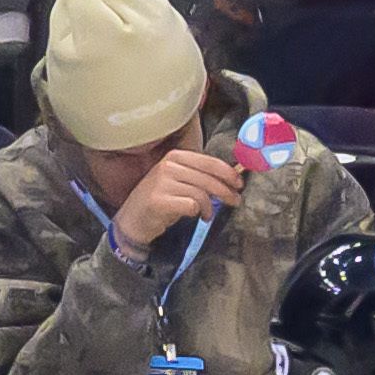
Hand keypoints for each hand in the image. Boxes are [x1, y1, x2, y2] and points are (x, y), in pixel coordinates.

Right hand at [110, 148, 244, 254]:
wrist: (135, 217)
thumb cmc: (163, 199)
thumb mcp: (181, 181)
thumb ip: (201, 176)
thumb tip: (232, 178)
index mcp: (175, 156)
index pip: (209, 162)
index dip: (228, 173)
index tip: (239, 184)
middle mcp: (168, 166)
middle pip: (208, 178)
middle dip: (226, 192)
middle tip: (235, 201)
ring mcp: (162, 182)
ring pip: (201, 193)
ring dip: (210, 207)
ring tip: (208, 214)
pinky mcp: (160, 200)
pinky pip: (191, 205)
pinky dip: (198, 213)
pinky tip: (196, 216)